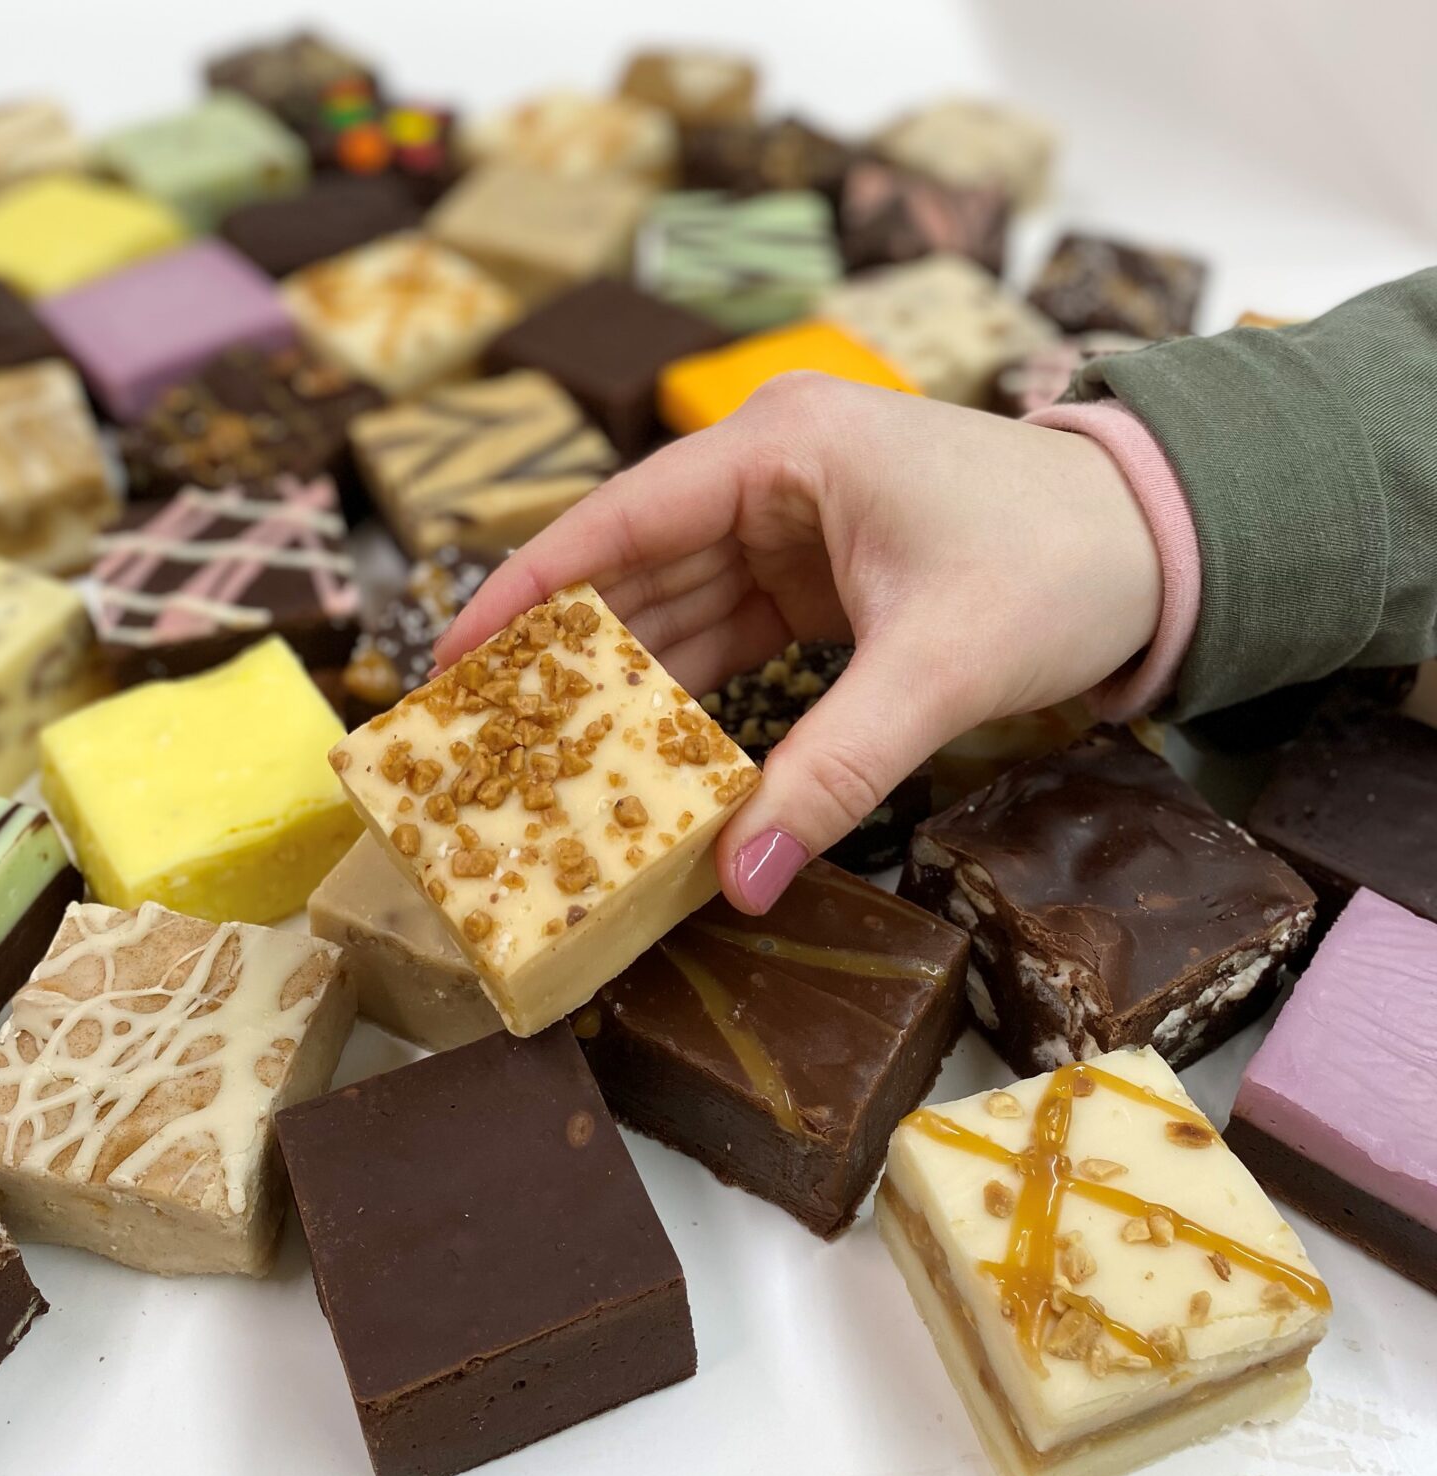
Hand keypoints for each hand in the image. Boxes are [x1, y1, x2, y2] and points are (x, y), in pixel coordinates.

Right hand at [434, 373, 1160, 913]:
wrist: (1166, 548)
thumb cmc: (1062, 562)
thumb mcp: (937, 667)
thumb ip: (832, 772)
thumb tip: (739, 885)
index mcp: (781, 451)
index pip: (619, 519)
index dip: (526, 591)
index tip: (449, 658)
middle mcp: (771, 476)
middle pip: (634, 570)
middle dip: (569, 654)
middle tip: (486, 737)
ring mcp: (793, 527)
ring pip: (677, 610)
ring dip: (627, 685)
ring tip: (550, 762)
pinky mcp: (818, 577)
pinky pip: (729, 638)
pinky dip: (693, 697)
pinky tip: (651, 757)